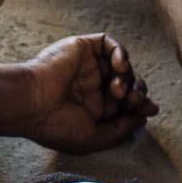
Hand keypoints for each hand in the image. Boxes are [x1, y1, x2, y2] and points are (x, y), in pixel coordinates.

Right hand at [18, 33, 156, 153]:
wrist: (31, 103)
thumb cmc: (55, 125)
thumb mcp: (92, 138)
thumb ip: (120, 130)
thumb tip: (142, 118)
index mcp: (94, 108)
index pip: (126, 103)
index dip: (141, 104)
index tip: (150, 109)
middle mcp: (92, 86)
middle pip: (128, 83)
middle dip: (137, 93)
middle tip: (132, 101)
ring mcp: (88, 66)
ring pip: (122, 65)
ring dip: (128, 77)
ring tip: (117, 90)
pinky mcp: (82, 48)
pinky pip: (109, 44)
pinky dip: (120, 53)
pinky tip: (119, 66)